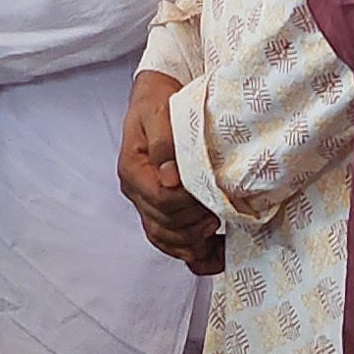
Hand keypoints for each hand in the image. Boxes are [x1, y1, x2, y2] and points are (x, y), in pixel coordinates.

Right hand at [118, 69, 225, 272]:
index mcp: (132, 169)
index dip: (187, 202)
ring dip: (193, 243)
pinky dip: (192, 254)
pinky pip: (170, 242)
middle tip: (221, 213)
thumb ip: (163, 142)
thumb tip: (169, 177)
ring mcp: (147, 203)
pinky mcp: (160, 209)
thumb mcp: (159, 112)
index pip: (160, 199)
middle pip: (164, 224)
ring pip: (165, 239)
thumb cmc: (159, 103)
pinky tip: (215, 253)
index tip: (211, 195)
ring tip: (217, 231)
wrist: (157, 99)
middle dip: (194, 223)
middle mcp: (136, 191)